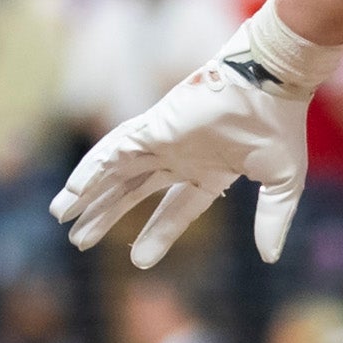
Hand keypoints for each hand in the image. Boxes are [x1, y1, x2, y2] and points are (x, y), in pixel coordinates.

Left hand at [52, 3, 342, 268]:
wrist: (270, 81)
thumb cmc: (278, 123)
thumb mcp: (282, 182)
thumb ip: (273, 219)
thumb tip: (271, 257)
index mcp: (209, 170)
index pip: (175, 208)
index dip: (156, 234)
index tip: (137, 261)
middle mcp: (179, 156)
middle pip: (132, 190)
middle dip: (106, 215)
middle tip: (78, 241)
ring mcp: (162, 141)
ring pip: (115, 173)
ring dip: (87, 195)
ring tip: (60, 217)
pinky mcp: (151, 127)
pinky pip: (112, 152)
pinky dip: (90, 172)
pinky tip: (73, 193)